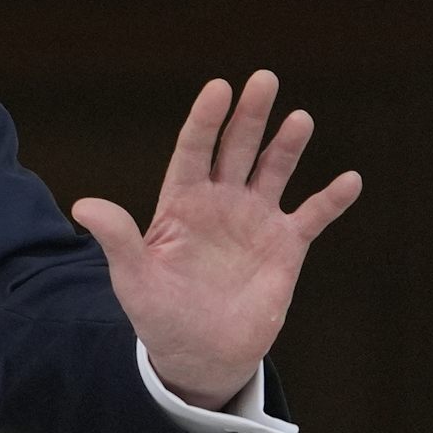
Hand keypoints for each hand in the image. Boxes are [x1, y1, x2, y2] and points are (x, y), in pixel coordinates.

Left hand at [70, 71, 360, 410]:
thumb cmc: (159, 313)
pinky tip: (350, 180)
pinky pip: (312, 217)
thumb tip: (83, 207)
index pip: (194, 151)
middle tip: (264, 78)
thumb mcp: (133, 278)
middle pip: (236, 148)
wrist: (199, 353)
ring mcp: (254, 221)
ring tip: (300, 118)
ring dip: (287, 146)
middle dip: (249, 115)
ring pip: (273, 171)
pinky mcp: (285, 248)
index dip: (205, 120)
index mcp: (181, 203)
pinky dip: (330, 200)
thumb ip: (117, 239)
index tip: (218, 88)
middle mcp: (220, 203)